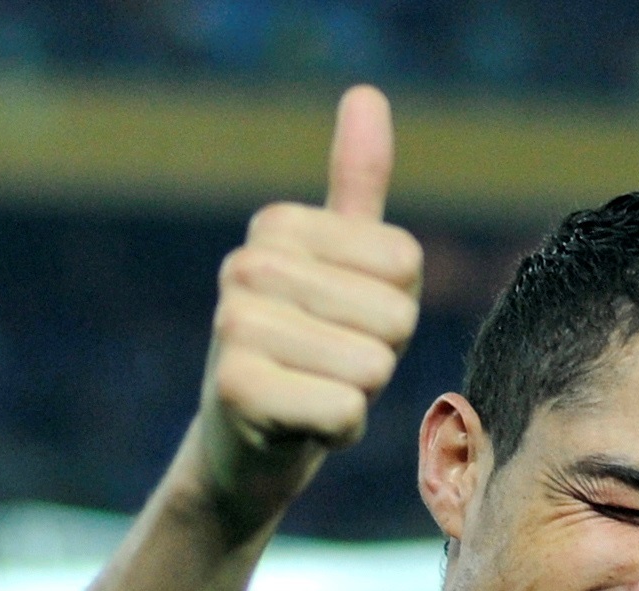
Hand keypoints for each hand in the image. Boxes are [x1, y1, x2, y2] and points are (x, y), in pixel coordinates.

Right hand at [194, 85, 422, 507]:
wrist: (244, 448)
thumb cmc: (311, 353)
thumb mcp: (342, 267)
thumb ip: (357, 186)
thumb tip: (366, 93)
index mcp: (278, 225)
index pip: (405, 263)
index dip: (394, 311)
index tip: (346, 324)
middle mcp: (246, 263)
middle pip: (394, 315)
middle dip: (377, 358)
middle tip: (328, 368)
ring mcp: (233, 324)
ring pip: (372, 366)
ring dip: (358, 396)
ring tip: (313, 392)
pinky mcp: (235, 389)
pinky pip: (345, 410)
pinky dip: (338, 432)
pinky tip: (300, 426)